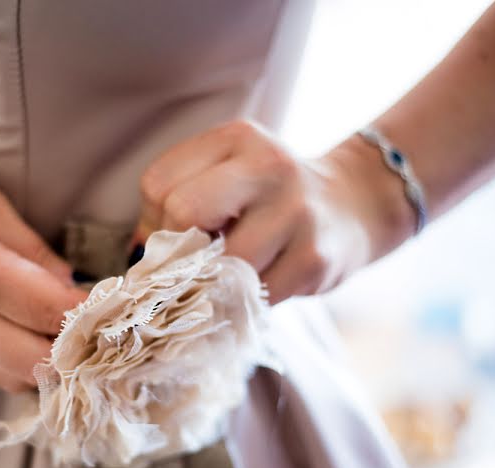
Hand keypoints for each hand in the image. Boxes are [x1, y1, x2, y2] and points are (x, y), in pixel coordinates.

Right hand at [0, 145, 87, 391]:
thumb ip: (32, 250)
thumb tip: (71, 285)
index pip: (51, 311)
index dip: (93, 314)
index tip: (121, 306)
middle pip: (35, 360)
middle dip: (78, 353)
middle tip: (106, 331)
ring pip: (10, 375)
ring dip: (49, 367)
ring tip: (76, 341)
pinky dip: (18, 366)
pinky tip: (38, 345)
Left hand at [137, 120, 414, 303]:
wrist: (356, 205)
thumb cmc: (271, 198)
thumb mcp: (228, 174)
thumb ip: (180, 200)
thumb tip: (137, 257)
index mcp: (237, 138)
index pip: (159, 184)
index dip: (153, 224)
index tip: (171, 241)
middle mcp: (268, 166)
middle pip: (184, 212)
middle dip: (176, 250)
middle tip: (189, 266)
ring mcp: (296, 212)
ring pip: (217, 262)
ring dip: (208, 284)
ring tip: (222, 279)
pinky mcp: (313, 259)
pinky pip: (250, 295)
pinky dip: (240, 302)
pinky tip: (252, 289)